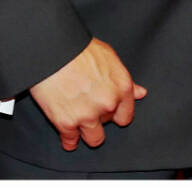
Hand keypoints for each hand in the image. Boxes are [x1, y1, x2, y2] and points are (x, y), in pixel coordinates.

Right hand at [28, 38, 145, 151]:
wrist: (52, 50)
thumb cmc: (78, 49)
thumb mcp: (108, 56)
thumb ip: (124, 79)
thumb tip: (139, 93)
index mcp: (121, 87)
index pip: (125, 116)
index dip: (115, 112)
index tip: (107, 111)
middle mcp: (108, 103)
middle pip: (108, 124)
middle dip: (99, 117)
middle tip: (87, 105)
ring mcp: (88, 115)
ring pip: (94, 139)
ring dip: (86, 132)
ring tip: (78, 122)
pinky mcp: (67, 123)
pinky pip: (71, 142)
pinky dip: (68, 139)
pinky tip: (67, 133)